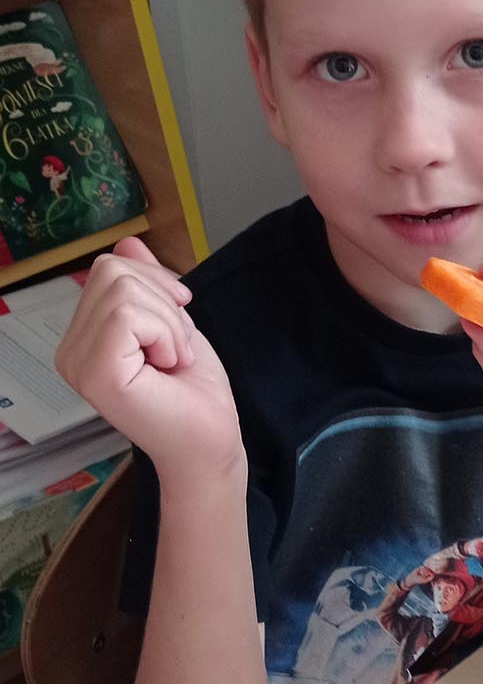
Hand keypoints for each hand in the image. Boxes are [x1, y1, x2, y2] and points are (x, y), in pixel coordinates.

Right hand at [55, 236, 243, 483]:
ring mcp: (77, 365)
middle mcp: (69, 352)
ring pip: (123, 290)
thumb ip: (145, 284)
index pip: (109, 268)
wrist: (211, 440)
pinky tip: (168, 368)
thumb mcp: (170, 319)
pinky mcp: (95, 374)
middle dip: (163, 302)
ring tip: (172, 360)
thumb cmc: (193, 390)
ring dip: (168, 322)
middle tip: (175, 348)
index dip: (156, 284)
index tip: (176, 328)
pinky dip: (166, 334)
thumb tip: (127, 243)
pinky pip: (128, 315)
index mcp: (82, 338)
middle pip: (113, 271)